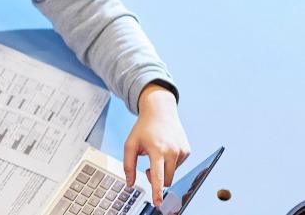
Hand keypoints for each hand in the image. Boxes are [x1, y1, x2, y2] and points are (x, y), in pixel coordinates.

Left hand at [123, 83, 190, 208]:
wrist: (161, 112)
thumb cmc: (143, 128)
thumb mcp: (130, 144)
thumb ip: (128, 165)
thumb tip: (130, 184)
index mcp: (157, 150)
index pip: (158, 176)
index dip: (157, 191)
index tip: (158, 203)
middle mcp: (173, 151)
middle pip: (167, 180)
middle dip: (156, 179)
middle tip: (146, 168)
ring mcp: (182, 151)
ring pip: (172, 173)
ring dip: (162, 169)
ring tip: (155, 153)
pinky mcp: (187, 151)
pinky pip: (177, 166)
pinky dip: (169, 163)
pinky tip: (165, 149)